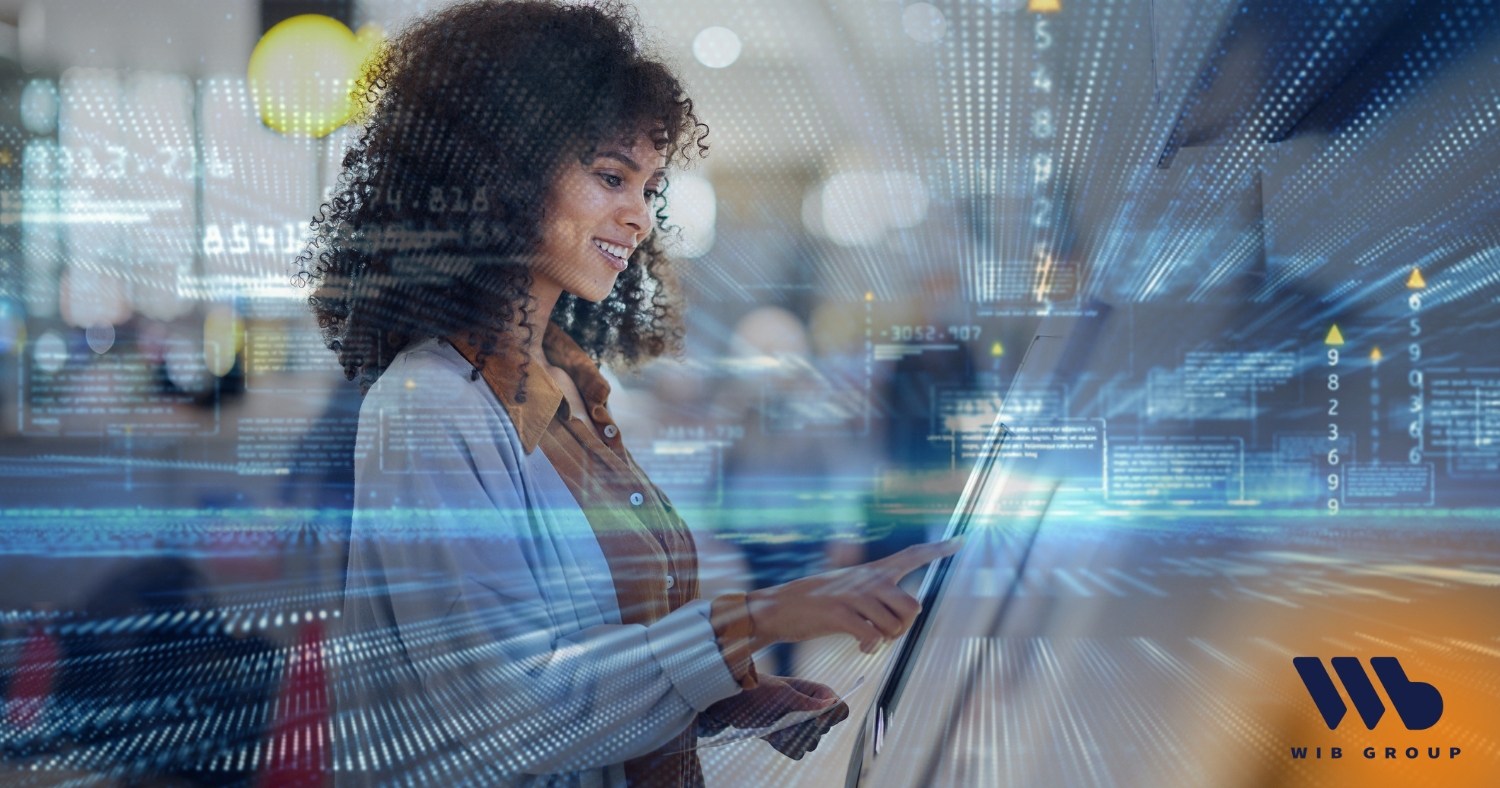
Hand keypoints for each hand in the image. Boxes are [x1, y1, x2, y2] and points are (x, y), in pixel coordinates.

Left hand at [699, 676, 848, 759]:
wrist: (734, 702)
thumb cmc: (758, 689)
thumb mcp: (782, 693)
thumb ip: (807, 702)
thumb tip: (832, 705)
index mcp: (817, 694)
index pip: (840, 709)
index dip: (831, 718)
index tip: (815, 720)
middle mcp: (813, 710)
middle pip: (825, 730)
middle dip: (804, 729)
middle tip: (786, 720)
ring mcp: (801, 725)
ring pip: (811, 743)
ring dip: (792, 739)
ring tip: (776, 727)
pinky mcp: (789, 738)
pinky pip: (797, 752)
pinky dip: (785, 746)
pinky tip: (773, 735)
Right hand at [746, 537, 963, 653]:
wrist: (779, 608)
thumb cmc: (818, 605)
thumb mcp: (849, 591)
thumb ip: (877, 597)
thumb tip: (904, 618)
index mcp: (872, 571)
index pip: (911, 555)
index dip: (939, 549)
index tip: (963, 539)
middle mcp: (867, 579)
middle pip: (913, 607)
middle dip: (904, 628)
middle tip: (885, 634)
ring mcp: (853, 595)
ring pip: (895, 626)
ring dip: (885, 641)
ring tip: (867, 640)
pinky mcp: (840, 613)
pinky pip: (873, 636)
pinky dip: (870, 647)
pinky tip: (859, 647)